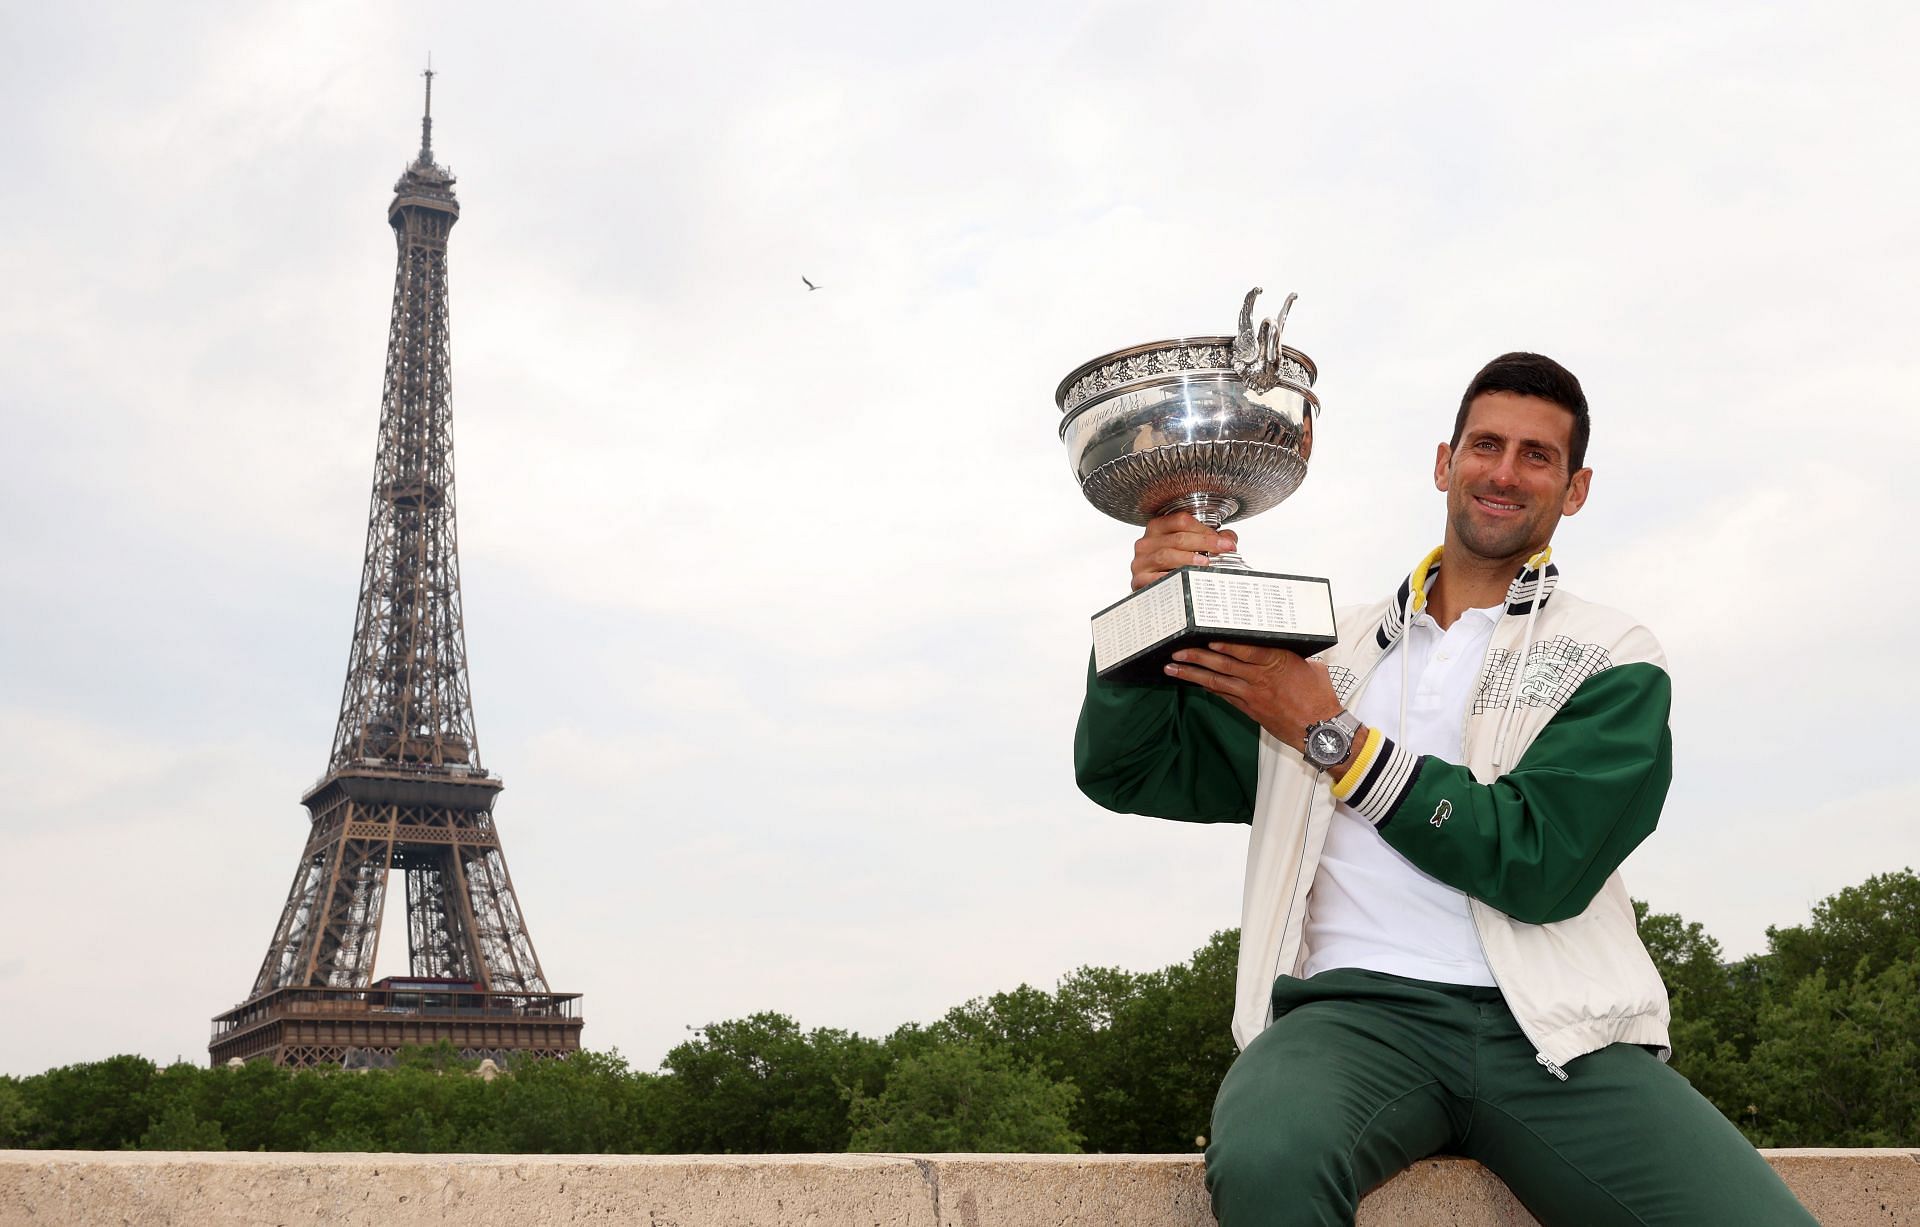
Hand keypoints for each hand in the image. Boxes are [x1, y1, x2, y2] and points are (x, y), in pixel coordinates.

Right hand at [1131, 513, 1237, 590]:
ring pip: (1166, 555)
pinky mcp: (1139, 580)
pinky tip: (1187, 579)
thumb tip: (1229, 539)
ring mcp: (1140, 562)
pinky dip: (1173, 578)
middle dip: (1205, 543)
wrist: (1154, 593)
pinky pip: (1157, 578)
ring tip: (1205, 563)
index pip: (1182, 521)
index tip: (1225, 542)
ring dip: (1189, 559)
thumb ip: (1211, 540)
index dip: (1206, 530)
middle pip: (1178, 538)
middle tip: (1223, 550)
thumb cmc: (1171, 566)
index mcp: (1158, 528)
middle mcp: (1146, 542)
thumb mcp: (1190, 548)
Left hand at [1164, 642, 1342, 753]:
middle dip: (1197, 658)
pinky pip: (1223, 695)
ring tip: (1173, 668)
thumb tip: (1282, 641)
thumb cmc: (1319, 696)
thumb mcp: (1310, 666)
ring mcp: (1252, 695)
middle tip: (1177, 651)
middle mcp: (1261, 679)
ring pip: (1217, 682)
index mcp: (1278, 662)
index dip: (1226, 646)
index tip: (1207, 640)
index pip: (1247, 651)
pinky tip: (1193, 681)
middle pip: (1224, 666)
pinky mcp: (1249, 709)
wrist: (1319, 729)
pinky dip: (1208, 687)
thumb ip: (1291, 654)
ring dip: (1192, 675)